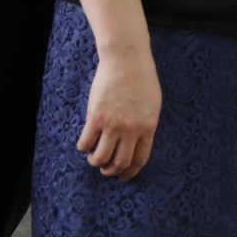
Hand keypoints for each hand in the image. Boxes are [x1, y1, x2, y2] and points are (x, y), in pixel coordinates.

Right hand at [78, 47, 161, 180]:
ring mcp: (113, 124)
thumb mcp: (153, 104)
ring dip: (96, 162)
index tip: (123, 177)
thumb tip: (138, 143)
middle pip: (120, 162)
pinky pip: (86, 142)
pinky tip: (84, 145)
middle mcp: (131, 129)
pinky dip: (83, 148)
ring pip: (101, 157)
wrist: (126, 59)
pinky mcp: (96, 117)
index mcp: (148, 127)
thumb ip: (146, 125)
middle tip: (106, 170)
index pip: (139, 159)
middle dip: (112, 171)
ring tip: (94, 159)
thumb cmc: (142, 78)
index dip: (130, 172)